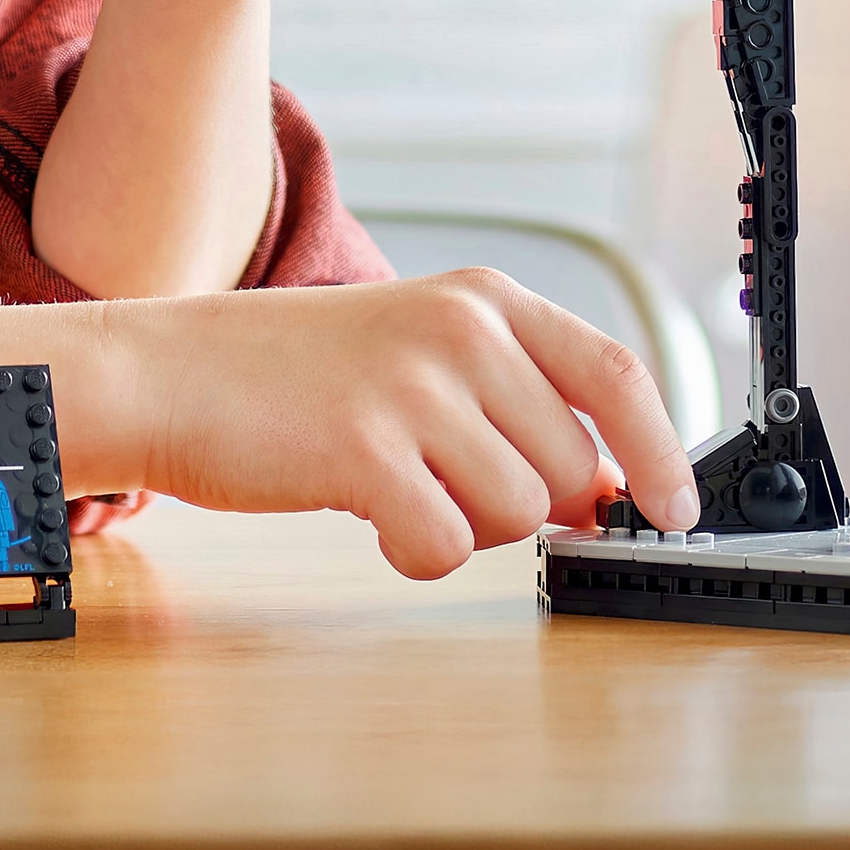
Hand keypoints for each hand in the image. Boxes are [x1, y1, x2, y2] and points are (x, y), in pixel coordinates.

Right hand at [111, 269, 699, 578]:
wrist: (176, 373)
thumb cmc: (300, 375)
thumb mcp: (423, 355)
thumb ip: (514, 404)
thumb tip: (603, 494)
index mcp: (485, 299)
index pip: (618, 373)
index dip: (660, 451)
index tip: (674, 508)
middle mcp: (461, 330)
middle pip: (570, 467)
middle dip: (522, 502)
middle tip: (443, 478)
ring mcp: (414, 387)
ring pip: (517, 514)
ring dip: (465, 525)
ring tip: (397, 483)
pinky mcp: (365, 449)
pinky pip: (447, 546)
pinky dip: (415, 550)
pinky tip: (368, 511)